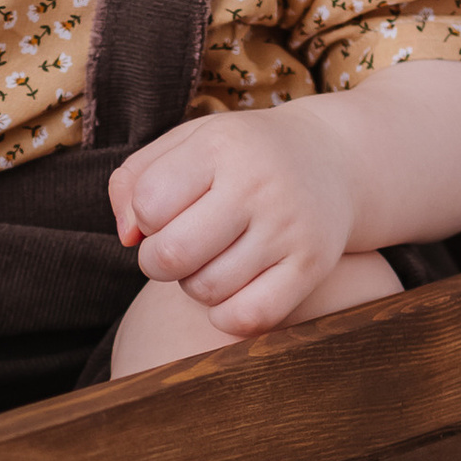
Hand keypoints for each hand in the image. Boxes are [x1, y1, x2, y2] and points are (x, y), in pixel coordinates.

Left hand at [109, 105, 358, 339]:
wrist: (333, 159)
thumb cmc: (240, 156)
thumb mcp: (186, 143)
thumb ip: (133, 180)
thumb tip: (127, 239)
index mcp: (221, 145)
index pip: (149, 203)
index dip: (144, 218)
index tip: (165, 212)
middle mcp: (259, 184)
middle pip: (172, 254)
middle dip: (157, 260)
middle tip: (176, 247)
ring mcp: (289, 227)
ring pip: (207, 290)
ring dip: (194, 285)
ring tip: (211, 259)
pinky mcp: (312, 265)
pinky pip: (250, 317)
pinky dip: (227, 315)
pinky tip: (232, 291)